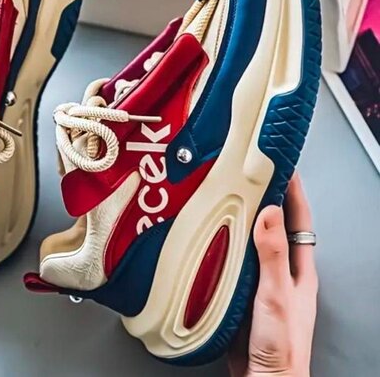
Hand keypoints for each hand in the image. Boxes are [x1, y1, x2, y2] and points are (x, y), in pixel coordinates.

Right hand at [228, 174, 317, 376]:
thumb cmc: (280, 347)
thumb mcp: (276, 295)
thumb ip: (271, 255)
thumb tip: (270, 213)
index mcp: (298, 269)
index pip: (299, 218)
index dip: (292, 189)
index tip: (282, 163)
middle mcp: (281, 271)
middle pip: (275, 225)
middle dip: (264, 197)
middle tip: (247, 175)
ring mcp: (261, 281)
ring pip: (251, 241)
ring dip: (241, 220)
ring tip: (227, 198)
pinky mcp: (242, 292)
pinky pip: (232, 260)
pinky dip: (223, 245)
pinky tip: (210, 240)